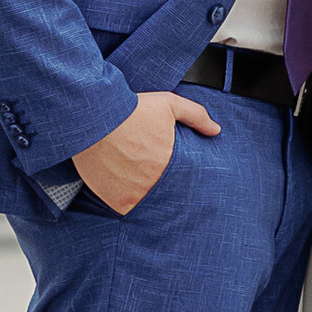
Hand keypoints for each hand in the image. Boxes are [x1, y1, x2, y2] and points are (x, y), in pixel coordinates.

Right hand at [71, 89, 219, 214]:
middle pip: (162, 190)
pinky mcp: (115, 201)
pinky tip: (117, 180)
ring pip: (143, 199)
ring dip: (139, 190)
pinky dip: (121, 197)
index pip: (182, 180)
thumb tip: (216, 129)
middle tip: (144, 168)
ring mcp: (134, 195)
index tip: (164, 166)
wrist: (95, 118)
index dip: (174, 174)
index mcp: (170, 164)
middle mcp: (154, 183)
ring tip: (128, 172)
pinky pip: (122, 206)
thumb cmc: (131, 110)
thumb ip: (196, 116)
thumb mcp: (169, 104)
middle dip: (155, 181)